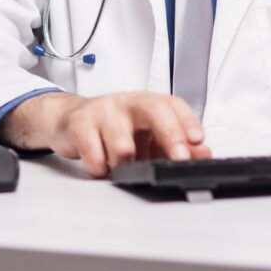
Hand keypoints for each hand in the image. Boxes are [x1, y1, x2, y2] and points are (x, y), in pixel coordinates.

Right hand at [2, 92, 212, 178]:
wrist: (68, 121)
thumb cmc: (112, 129)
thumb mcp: (146, 138)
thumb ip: (175, 146)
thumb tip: (202, 154)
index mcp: (147, 103)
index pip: (173, 105)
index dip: (188, 121)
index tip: (198, 140)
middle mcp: (127, 102)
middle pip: (154, 110)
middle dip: (171, 135)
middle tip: (179, 159)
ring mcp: (103, 111)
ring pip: (123, 144)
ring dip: (125, 164)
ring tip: (120, 165)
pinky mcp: (79, 124)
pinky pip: (95, 155)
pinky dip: (99, 168)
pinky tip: (99, 164)